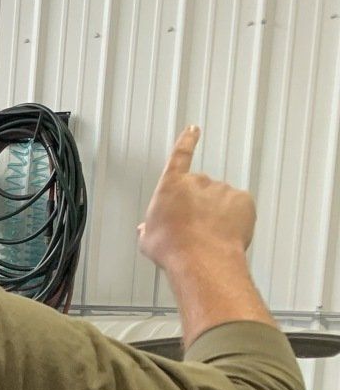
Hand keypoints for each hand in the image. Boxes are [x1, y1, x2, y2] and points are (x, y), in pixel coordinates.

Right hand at [137, 126, 255, 274]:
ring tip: (210, 235)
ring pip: (221, 199)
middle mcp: (198, 182)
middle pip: (201, 188)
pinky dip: (236, 217)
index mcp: (172, 186)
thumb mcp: (148, 239)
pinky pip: (240, 206)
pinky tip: (225, 233)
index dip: (186, 141)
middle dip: (200, 203)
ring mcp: (222, 190)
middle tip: (195, 227)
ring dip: (217, 212)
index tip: (193, 129)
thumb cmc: (173, 248)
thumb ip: (149, 227)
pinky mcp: (242, 200)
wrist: (201, 260)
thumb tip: (146, 229)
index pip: (180, 155)